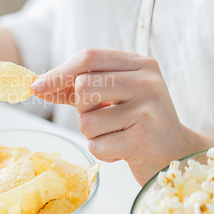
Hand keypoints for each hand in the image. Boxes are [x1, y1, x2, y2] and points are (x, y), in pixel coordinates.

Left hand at [31, 48, 204, 185]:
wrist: (176, 156)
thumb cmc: (137, 122)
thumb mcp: (113, 95)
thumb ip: (78, 87)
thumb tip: (37, 85)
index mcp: (140, 64)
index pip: (89, 57)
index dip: (58, 72)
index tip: (36, 86)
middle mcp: (147, 82)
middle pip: (84, 86)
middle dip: (81, 107)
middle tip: (101, 116)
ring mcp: (148, 111)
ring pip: (86, 121)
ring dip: (92, 134)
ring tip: (116, 135)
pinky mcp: (143, 141)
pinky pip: (96, 146)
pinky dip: (103, 152)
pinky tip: (123, 151)